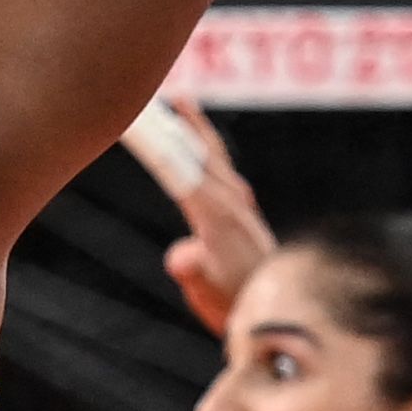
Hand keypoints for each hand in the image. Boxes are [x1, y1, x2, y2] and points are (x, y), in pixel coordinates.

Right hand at [115, 93, 271, 330]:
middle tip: (153, 93)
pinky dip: (209, 149)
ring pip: (214, 156)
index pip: (180, 169)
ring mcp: (241, 206)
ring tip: (181, 103)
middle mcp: (233, 203)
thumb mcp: (207, 294)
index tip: (137, 120)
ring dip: (196, 128)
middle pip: (200, 151)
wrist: (274, 316)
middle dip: (177, 122)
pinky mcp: (243, 214)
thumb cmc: (234, 306)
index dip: (156, 143)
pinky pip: (222, 169)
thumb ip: (193, 271)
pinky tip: (203, 147)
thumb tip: (180, 257)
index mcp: (218, 215)